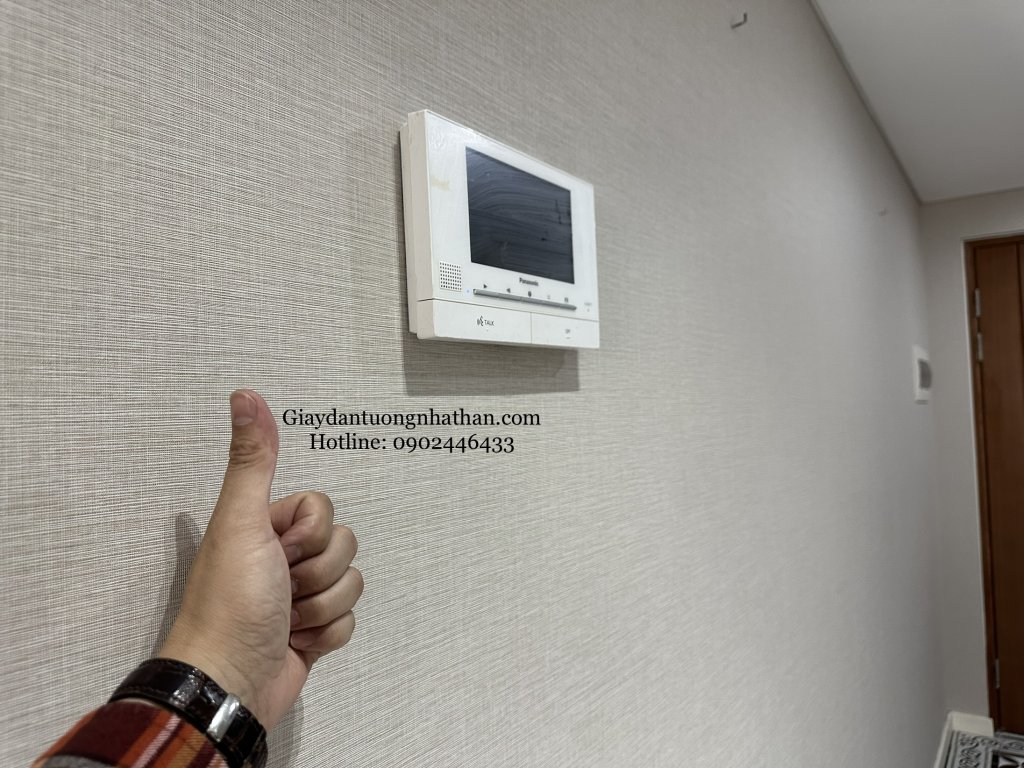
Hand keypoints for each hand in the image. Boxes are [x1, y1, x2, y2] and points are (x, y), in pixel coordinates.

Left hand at [158, 389, 362, 728]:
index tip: (279, 552)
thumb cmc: (230, 603)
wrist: (230, 683)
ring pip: (351, 584)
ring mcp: (299, 596)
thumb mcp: (241, 522)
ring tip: (285, 622)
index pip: (325, 510)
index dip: (310, 534)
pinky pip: (349, 621)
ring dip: (322, 609)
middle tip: (281, 590)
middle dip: (318, 575)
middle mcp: (282, 557)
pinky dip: (327, 636)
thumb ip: (253, 460)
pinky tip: (296, 643)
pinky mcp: (313, 632)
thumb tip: (245, 394)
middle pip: (344, 545)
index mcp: (266, 526)